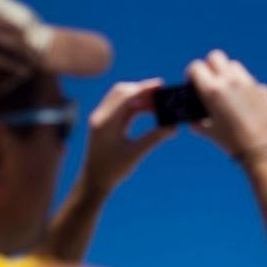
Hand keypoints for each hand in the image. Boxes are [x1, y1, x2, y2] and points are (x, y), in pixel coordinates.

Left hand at [80, 79, 175, 194]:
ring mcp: (102, 119)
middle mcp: (101, 116)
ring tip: (158, 103)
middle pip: (121, 92)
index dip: (144, 88)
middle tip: (162, 92)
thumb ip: (154, 138)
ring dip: (139, 97)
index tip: (161, 85)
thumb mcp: (136, 154)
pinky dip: (135, 106)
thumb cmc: (112, 170)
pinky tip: (149, 110)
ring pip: (121, 98)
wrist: (94, 182)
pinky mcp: (105, 124)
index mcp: (105, 122)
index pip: (125, 96)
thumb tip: (173, 127)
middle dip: (142, 89)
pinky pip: (121, 108)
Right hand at [185, 50, 266, 156]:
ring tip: (228, 91)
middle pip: (215, 57)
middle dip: (210, 66)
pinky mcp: (263, 89)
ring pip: (234, 65)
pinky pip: (250, 82)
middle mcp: (230, 81)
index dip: (192, 74)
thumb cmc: (234, 143)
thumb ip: (198, 123)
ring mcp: (249, 83)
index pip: (196, 67)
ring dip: (228, 74)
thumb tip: (194, 121)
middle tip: (210, 81)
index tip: (194, 82)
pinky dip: (245, 88)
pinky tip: (246, 105)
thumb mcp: (210, 133)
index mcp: (213, 90)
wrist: (265, 150)